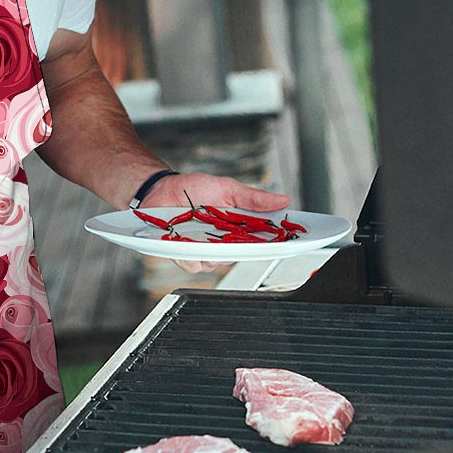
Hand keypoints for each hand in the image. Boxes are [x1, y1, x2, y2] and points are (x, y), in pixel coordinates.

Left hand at [141, 172, 290, 274]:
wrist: (161, 190)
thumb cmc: (193, 189)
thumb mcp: (227, 188)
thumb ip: (253, 198)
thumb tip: (282, 200)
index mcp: (238, 227)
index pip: (263, 240)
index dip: (278, 242)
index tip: (291, 241)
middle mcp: (224, 242)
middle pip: (243, 255)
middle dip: (243, 247)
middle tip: (238, 234)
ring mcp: (205, 250)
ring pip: (218, 263)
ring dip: (213, 249)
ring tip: (204, 230)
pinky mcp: (185, 255)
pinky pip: (194, 264)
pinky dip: (191, 254)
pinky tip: (186, 240)